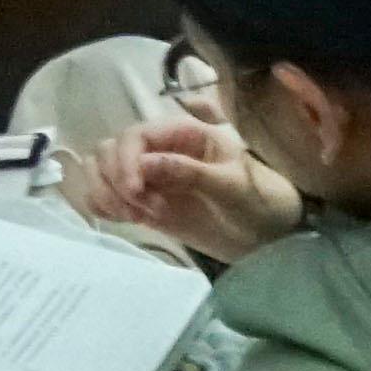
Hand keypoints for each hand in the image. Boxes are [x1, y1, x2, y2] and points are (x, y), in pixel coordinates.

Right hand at [63, 109, 301, 263]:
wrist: (270, 236)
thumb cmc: (260, 202)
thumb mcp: (232, 186)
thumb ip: (190, 172)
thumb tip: (144, 164)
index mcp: (183, 133)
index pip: (134, 135)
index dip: (125, 160)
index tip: (135, 192)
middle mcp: (159, 148)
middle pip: (109, 149)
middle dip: (116, 181)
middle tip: (143, 211)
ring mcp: (149, 175)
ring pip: (100, 169)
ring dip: (108, 193)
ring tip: (138, 217)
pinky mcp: (143, 200)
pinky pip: (105, 194)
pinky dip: (105, 205)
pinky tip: (129, 220)